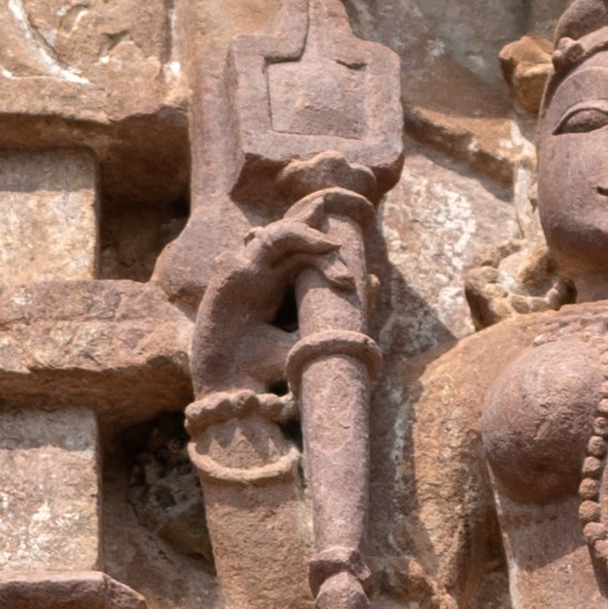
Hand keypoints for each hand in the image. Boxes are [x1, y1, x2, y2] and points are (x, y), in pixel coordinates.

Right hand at [187, 193, 374, 395]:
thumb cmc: (268, 368)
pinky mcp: (234, 272)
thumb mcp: (312, 336)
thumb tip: (374, 281)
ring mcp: (245, 270)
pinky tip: (326, 246)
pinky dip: (300, 235)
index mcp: (275, 284)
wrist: (235, 389)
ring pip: (282, 233)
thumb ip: (337, 311)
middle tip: (353, 220)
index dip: (327, 245)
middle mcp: (259, 273)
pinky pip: (271, 241)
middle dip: (318, 219)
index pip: (302, 249)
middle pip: (290, 233)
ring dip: (313, 235)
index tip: (355, 268)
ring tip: (336, 247)